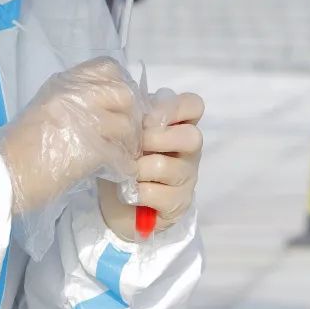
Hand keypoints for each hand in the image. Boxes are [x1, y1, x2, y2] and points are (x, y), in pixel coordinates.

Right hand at [0, 57, 140, 213]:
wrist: (4, 173)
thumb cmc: (21, 146)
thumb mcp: (46, 108)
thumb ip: (76, 100)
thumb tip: (109, 105)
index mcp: (64, 83)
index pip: (108, 67)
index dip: (120, 85)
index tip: (119, 105)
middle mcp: (74, 95)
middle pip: (124, 93)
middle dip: (131, 115)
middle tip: (126, 134)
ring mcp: (83, 119)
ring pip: (127, 124)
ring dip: (129, 143)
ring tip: (122, 155)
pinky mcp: (89, 148)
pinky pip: (120, 154)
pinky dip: (123, 165)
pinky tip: (117, 171)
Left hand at [99, 92, 204, 240]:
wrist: (116, 201)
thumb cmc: (124, 159)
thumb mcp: (127, 133)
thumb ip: (133, 118)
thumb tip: (129, 110)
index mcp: (179, 126)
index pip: (194, 105)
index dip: (171, 108)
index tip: (146, 119)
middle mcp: (189, 150)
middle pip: (191, 137)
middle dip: (154, 139)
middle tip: (132, 147)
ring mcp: (187, 178)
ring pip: (165, 166)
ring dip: (137, 169)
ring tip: (125, 172)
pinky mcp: (179, 203)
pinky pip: (158, 194)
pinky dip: (137, 192)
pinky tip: (129, 192)